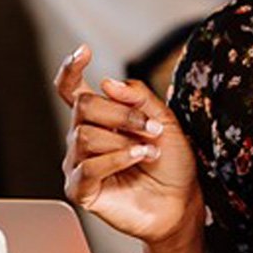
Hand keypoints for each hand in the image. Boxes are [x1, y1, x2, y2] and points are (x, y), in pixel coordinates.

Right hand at [54, 45, 199, 249]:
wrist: (181, 202)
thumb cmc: (172, 163)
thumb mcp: (164, 121)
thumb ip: (138, 98)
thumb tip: (106, 82)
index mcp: (99, 119)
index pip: (71, 91)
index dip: (71, 70)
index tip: (83, 51)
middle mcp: (83, 138)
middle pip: (83, 108)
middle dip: (121, 113)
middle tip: (150, 128)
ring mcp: (79, 164)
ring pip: (84, 136)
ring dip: (123, 140)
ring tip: (149, 150)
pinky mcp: (81, 190)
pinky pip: (88, 167)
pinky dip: (117, 159)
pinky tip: (138, 159)